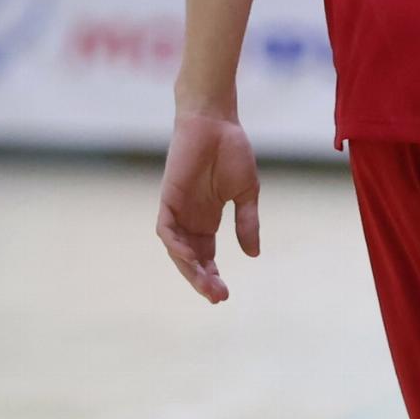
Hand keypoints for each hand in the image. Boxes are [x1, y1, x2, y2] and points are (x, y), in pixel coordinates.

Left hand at [156, 113, 260, 301]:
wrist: (215, 122)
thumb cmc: (232, 150)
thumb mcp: (247, 192)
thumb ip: (247, 222)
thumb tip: (254, 255)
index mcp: (208, 219)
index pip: (206, 257)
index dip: (212, 275)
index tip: (224, 295)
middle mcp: (190, 219)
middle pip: (192, 259)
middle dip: (202, 279)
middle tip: (218, 296)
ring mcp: (177, 211)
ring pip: (178, 250)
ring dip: (190, 269)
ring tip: (207, 284)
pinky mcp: (168, 200)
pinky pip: (166, 230)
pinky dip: (175, 246)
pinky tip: (190, 257)